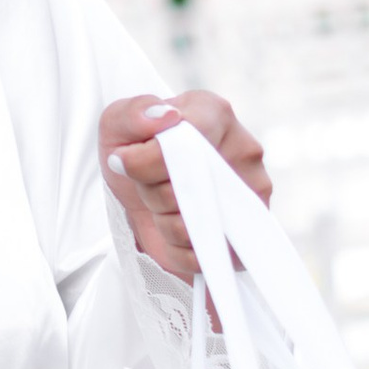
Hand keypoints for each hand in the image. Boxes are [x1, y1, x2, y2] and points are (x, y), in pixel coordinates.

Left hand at [98, 88, 269, 285]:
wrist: (138, 185)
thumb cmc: (134, 149)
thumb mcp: (117, 123)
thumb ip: (134, 113)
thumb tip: (165, 117)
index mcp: (215, 114)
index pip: (187, 142)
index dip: (149, 162)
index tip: (125, 161)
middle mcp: (244, 152)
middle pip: (191, 188)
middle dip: (153, 193)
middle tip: (147, 183)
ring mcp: (252, 195)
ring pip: (198, 226)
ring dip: (165, 223)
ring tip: (162, 205)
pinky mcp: (245, 235)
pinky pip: (204, 256)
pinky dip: (178, 249)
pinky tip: (174, 229)